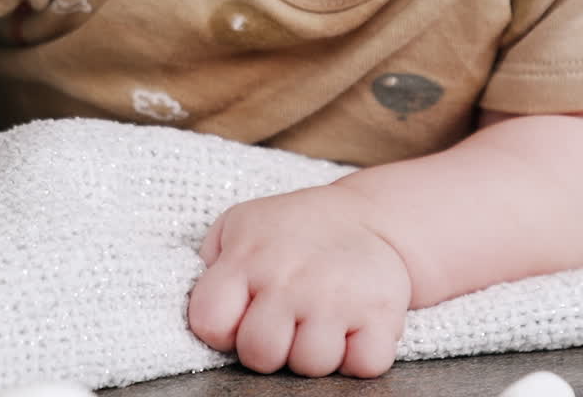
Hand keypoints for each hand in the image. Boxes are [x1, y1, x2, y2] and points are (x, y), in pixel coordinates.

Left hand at [187, 181, 410, 376]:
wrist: (368, 216)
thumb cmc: (291, 232)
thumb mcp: (240, 227)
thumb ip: (211, 265)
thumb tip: (200, 310)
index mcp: (248, 256)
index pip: (209, 322)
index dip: (222, 328)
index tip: (242, 313)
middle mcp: (290, 276)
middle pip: (259, 355)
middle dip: (270, 347)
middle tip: (286, 321)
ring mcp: (337, 295)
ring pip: (311, 366)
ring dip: (314, 351)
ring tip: (319, 318)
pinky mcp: (381, 312)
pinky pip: (362, 367)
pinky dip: (359, 355)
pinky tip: (352, 325)